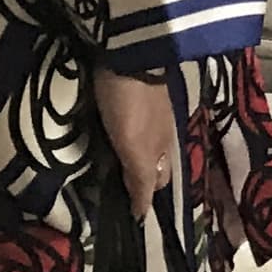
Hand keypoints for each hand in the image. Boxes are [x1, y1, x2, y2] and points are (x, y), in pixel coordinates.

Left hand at [96, 66, 177, 219]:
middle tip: (112, 184)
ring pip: (145, 144)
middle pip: (152, 164)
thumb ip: (140, 180)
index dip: (142, 197)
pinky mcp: (141, 94)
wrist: (132, 54)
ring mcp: (153, 112)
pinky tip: (112, 132)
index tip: (123, 209)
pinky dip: (125, 135)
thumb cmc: (130, 106)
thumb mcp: (133, 149)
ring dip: (130, 155)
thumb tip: (142, 216)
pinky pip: (135, 124)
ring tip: (108, 160)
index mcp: (163, 149)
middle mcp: (163, 134)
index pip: (156, 184)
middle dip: (139, 177)